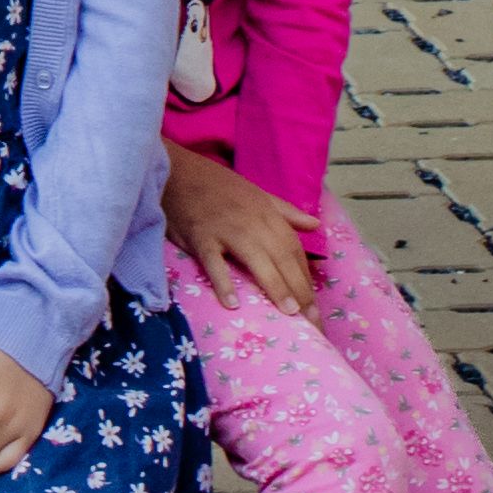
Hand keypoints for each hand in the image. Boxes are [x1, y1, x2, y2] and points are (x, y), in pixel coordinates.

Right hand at [162, 147, 321, 311]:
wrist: (176, 170)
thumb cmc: (216, 185)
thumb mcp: (256, 193)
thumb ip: (285, 211)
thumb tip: (316, 224)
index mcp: (266, 213)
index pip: (293, 248)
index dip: (306, 278)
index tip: (315, 307)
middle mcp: (252, 222)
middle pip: (281, 257)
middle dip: (300, 290)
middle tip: (312, 322)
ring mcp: (226, 229)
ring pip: (256, 260)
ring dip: (275, 286)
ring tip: (289, 313)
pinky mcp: (200, 236)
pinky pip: (214, 262)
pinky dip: (223, 281)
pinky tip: (233, 303)